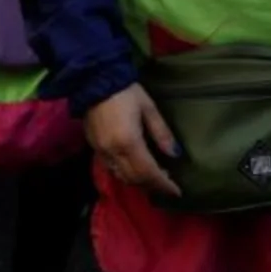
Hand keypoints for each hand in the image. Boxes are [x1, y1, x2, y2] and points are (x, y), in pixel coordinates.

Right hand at [83, 83, 180, 198]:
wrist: (95, 79)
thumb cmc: (126, 91)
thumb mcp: (149, 108)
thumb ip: (161, 133)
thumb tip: (175, 154)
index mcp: (129, 142)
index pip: (149, 172)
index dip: (164, 184)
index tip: (177, 191)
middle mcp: (113, 152)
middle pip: (135, 178)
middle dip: (152, 185)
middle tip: (167, 184)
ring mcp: (101, 151)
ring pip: (121, 176)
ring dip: (138, 181)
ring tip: (153, 178)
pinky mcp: (93, 147)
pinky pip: (110, 168)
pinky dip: (124, 173)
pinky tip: (134, 168)